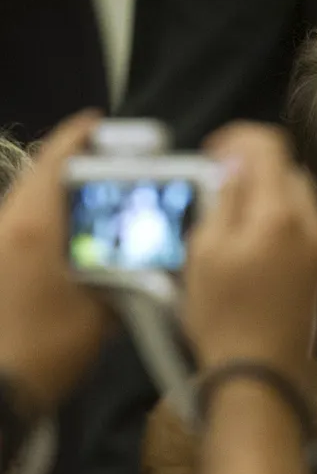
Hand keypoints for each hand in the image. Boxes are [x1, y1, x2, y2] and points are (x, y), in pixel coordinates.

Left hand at [0, 111, 111, 402]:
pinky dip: (44, 230)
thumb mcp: (102, 315)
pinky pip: (18, 235)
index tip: (97, 124)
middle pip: (37, 181)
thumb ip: (126, 282)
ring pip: (25, 209)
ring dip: (57, 204)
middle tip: (110, 171)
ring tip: (95, 213)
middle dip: (71, 170)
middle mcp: (6, 227)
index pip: (55, 161)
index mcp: (35, 226)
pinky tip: (70, 252)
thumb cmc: (46, 348)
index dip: (77, 137)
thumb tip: (146, 270)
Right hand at [183, 123, 316, 372]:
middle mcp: (311, 223)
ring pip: (298, 195)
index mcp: (279, 213)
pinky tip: (252, 242)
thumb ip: (221, 199)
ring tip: (232, 216)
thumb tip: (233, 167)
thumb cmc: (223, 316)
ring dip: (267, 193)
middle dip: (252, 166)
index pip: (270, 144)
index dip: (237, 138)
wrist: (261, 372)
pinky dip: (280, 218)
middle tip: (217, 184)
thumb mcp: (204, 250)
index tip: (212, 153)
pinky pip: (304, 223)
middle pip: (287, 167)